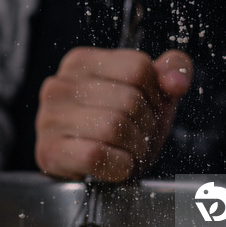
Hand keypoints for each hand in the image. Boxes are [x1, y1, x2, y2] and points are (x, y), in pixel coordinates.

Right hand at [34, 46, 192, 181]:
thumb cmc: (121, 120)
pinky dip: (118, 165)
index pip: (137, 67)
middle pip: (128, 100)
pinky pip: (95, 155)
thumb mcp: (151, 88)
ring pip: (114, 127)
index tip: (151, 106)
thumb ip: (172, 68)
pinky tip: (117, 164)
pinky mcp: (49, 151)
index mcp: (82, 61)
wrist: (88, 164)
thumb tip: (176, 82)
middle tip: (141, 134)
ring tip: (130, 149)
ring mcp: (49, 117)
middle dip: (146, 124)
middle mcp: (59, 84)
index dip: (156, 92)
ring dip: (134, 147)